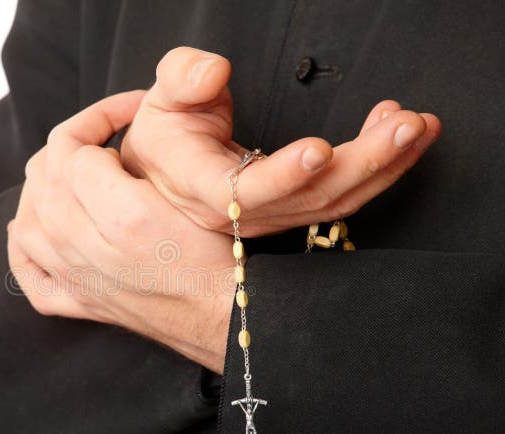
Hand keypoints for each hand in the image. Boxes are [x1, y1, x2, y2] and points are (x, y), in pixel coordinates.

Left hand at [8, 91, 233, 372]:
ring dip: (43, 183)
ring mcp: (75, 278)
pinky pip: (28, 273)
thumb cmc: (224, 254)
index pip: (72, 145)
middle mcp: (86, 248)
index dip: (103, 113)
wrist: (227, 316)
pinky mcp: (78, 302)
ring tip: (76, 170)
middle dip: (72, 140)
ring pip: (26, 216)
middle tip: (108, 135)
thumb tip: (105, 143)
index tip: (132, 110)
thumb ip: (144, 160)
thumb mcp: (193, 194)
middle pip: (42, 174)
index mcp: (121, 216)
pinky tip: (35, 227)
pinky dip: (23, 246)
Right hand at [121, 46, 441, 235]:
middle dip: (362, 163)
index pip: (242, 192)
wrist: (169, 169)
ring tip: (416, 126)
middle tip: (404, 124)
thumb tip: (213, 72)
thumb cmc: (167, 131)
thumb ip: (182, 77)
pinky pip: (340, 198)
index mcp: (198, 185)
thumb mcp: (162, 96)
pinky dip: (377, 170)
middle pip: (306, 199)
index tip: (320, 149)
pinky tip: (399, 137)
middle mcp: (238, 211)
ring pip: (333, 203)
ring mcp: (269, 216)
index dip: (283, 176)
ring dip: (382, 167)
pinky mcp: (292, 210)